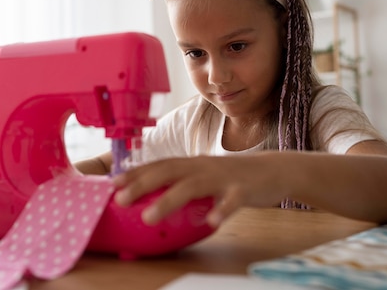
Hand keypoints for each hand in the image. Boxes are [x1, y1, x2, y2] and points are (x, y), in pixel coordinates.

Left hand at [112, 155, 285, 227]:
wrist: (274, 170)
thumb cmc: (232, 177)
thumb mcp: (205, 177)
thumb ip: (184, 185)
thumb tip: (156, 203)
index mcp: (192, 164)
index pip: (159, 165)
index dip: (136, 172)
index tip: (112, 183)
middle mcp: (203, 166)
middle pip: (168, 171)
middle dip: (142, 184)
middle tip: (120, 199)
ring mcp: (223, 176)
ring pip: (192, 185)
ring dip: (169, 200)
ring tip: (148, 217)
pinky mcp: (243, 189)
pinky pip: (231, 200)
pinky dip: (221, 210)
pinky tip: (211, 222)